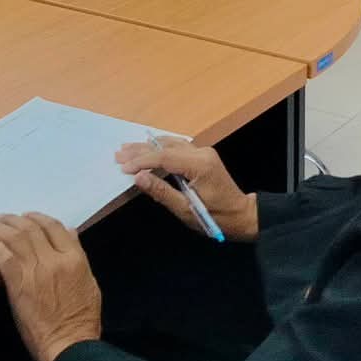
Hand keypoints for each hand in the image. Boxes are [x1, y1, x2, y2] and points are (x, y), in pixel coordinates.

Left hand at [0, 212, 102, 360]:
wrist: (69, 345)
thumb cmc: (82, 320)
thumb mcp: (89, 283)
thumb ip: (78, 256)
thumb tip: (70, 232)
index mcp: (74, 258)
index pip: (54, 227)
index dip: (38, 217)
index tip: (27, 216)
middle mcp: (54, 259)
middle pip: (31, 228)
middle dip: (14, 220)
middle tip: (2, 218)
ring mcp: (36, 270)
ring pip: (15, 238)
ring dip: (0, 229)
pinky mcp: (19, 284)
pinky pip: (3, 257)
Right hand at [116, 137, 258, 240]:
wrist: (242, 216)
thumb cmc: (216, 218)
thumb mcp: (187, 210)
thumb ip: (162, 192)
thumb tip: (139, 177)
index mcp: (199, 165)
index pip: (164, 158)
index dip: (142, 161)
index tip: (123, 167)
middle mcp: (202, 153)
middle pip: (166, 147)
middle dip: (140, 151)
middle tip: (119, 154)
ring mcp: (203, 152)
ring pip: (171, 143)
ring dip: (148, 147)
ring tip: (127, 149)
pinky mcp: (203, 156)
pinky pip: (178, 146)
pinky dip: (160, 148)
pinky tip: (148, 148)